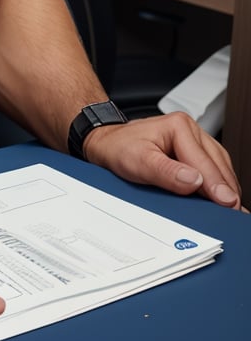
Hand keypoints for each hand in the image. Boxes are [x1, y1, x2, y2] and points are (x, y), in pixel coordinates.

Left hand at [83, 111, 244, 210]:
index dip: (217, 187)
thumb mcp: (137, 161)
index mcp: (180, 126)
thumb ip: (165, 172)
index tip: (228, 205)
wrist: (107, 144)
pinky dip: (219, 185)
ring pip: (221, 168)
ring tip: (229, 211)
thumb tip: (194, 181)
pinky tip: (220, 200)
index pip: (205, 163)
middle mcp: (191, 130)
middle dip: (225, 190)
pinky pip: (214, 170)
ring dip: (225, 188)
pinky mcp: (195, 152)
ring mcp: (195, 141)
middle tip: (233, 214)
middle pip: (218, 166)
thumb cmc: (119, 148)